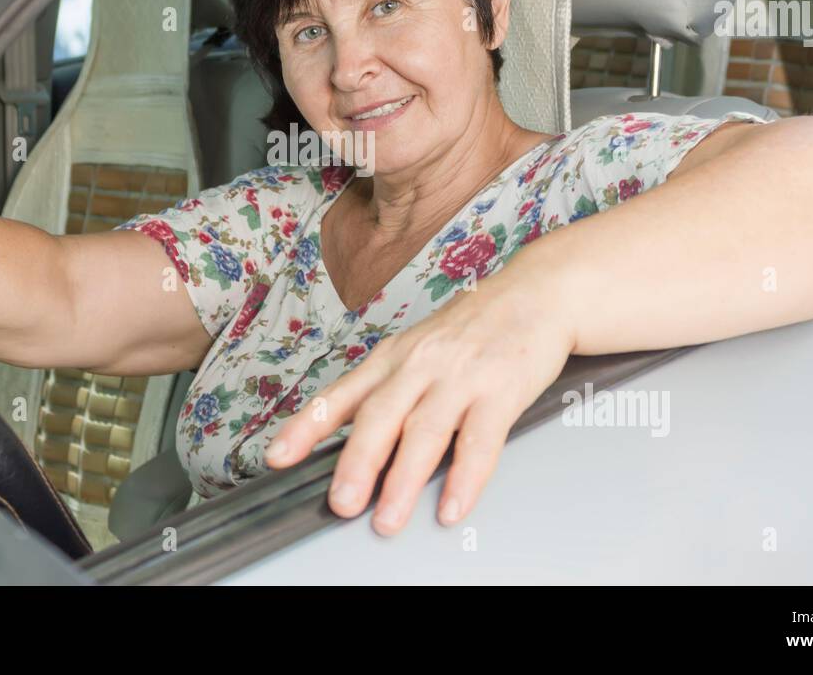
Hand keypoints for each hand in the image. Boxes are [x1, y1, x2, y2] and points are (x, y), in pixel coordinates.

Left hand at [264, 272, 574, 535]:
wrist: (535, 293)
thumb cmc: (472, 328)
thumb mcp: (417, 349)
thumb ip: (386, 391)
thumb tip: (352, 444)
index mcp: (392, 357)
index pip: (340, 394)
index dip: (306, 426)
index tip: (277, 456)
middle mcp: (420, 364)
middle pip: (379, 415)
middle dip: (356, 462)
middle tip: (341, 503)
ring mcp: (461, 375)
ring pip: (424, 431)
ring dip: (403, 480)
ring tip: (387, 518)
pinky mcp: (501, 389)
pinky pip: (480, 440)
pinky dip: (464, 478)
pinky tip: (450, 506)